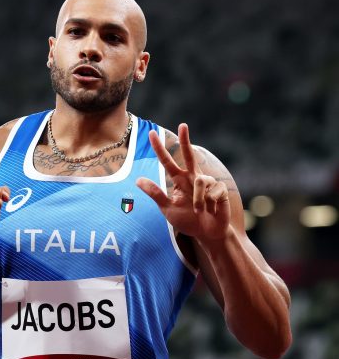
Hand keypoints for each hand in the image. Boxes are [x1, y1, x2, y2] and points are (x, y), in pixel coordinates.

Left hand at [136, 124, 230, 240]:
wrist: (207, 233)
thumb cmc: (187, 221)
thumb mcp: (167, 208)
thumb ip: (155, 194)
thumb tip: (137, 180)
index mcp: (179, 180)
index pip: (167, 161)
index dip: (159, 148)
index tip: (151, 133)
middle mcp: (192, 177)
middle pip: (188, 155)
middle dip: (185, 140)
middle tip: (183, 125)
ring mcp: (208, 182)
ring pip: (201, 182)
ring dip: (198, 201)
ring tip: (199, 212)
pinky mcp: (220, 189)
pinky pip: (211, 192)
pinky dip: (208, 204)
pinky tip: (211, 210)